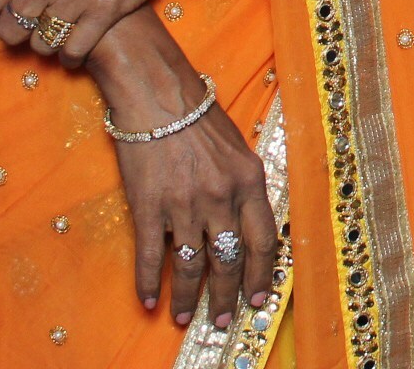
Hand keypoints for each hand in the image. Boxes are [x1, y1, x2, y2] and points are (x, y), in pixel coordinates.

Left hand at [0, 0, 239, 64]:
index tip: (14, 4)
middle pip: (10, 28)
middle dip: (19, 32)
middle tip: (34, 27)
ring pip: (40, 44)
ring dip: (46, 45)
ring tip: (56, 36)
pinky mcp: (105, 11)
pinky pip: (74, 50)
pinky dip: (72, 56)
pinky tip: (76, 48)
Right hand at [91, 23, 278, 331]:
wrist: (156, 92)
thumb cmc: (197, 115)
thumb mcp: (237, 147)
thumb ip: (244, 185)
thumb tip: (249, 223)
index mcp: (249, 180)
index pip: (264, 242)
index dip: (262, 276)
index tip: (259, 301)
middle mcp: (221, 197)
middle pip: (229, 261)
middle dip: (227, 297)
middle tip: (222, 321)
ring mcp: (184, 205)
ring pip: (192, 266)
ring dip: (189, 298)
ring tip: (186, 318)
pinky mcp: (149, 207)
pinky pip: (152, 256)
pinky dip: (149, 283)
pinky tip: (148, 301)